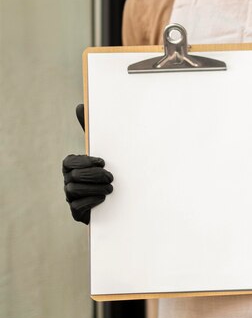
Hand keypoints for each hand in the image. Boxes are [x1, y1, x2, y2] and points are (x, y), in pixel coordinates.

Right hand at [62, 104, 113, 224]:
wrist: (117, 199)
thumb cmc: (107, 170)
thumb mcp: (101, 151)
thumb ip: (90, 129)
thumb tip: (80, 105)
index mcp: (71, 166)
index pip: (69, 161)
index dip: (85, 161)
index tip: (103, 161)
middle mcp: (67, 181)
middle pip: (73, 176)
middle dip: (94, 175)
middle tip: (112, 177)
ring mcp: (70, 197)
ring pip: (74, 191)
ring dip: (94, 189)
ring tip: (110, 188)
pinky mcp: (76, 212)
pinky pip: (77, 207)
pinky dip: (91, 201)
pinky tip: (103, 199)